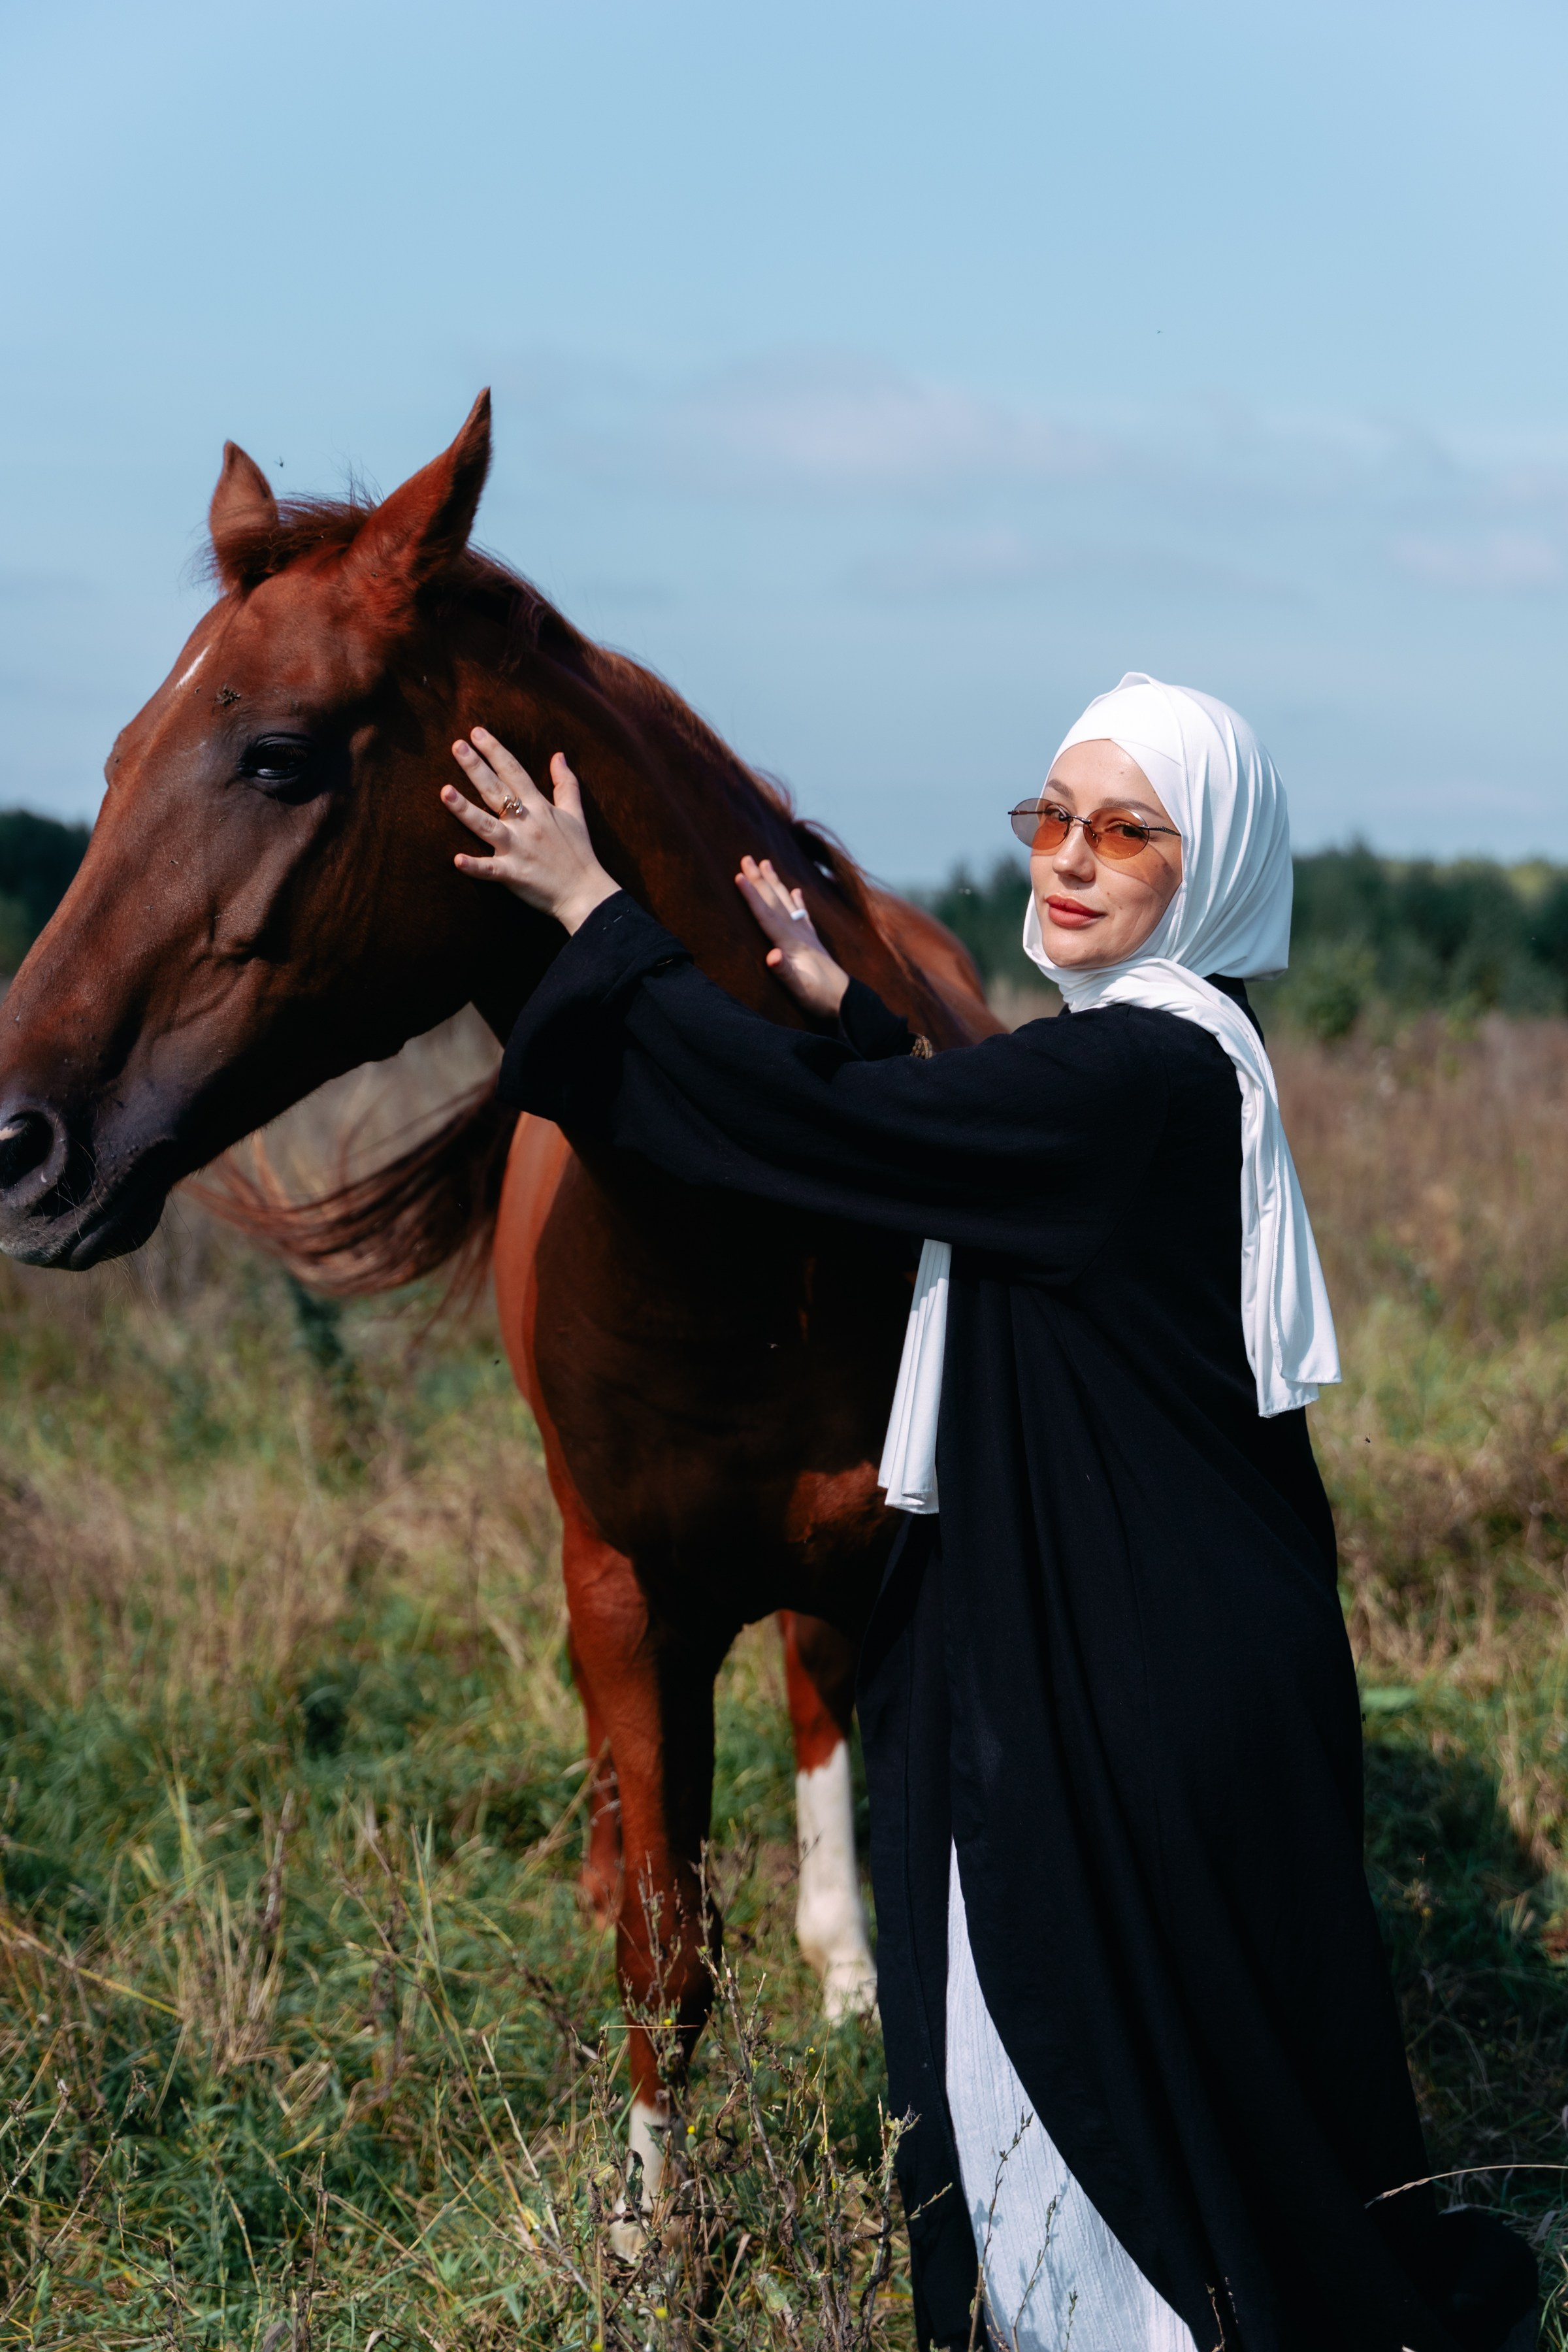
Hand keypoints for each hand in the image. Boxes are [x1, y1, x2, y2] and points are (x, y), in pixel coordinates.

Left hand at [442, 732, 619, 932]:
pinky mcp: (514, 874)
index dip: (495, 751)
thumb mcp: (576, 814)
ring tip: (444, 792)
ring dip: (465, 809)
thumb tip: (559, 755)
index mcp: (539, 808)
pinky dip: (474, 866)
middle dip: (476, 768)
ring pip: (486, 825)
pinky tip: (457, 859)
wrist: (587, 893)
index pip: (514, 772)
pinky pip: (490, 870)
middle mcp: (526, 824)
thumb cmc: (579, 853)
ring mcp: (518, 849)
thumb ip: (566, 784)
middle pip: (496, 791)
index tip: (476, 732)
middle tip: (456, 745)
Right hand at [735, 856, 849, 1019]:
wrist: (846, 1001)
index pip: (766, 915)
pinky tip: (797, 891)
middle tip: (746, 858)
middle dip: (760, 880)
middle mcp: (799, 934)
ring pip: (787, 903)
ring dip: (776, 883)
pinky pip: (803, 915)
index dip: (752, 895)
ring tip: (766, 863)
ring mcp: (807, 936)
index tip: (738, 875)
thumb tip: (771, 955)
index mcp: (791, 943)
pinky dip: (798, 902)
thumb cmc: (820, 996)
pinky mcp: (813, 942)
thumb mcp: (799, 988)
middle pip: (775, 902)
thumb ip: (785, 971)